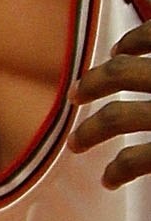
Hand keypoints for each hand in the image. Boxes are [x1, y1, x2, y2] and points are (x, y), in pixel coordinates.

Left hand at [71, 23, 150, 183]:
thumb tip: (147, 59)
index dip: (134, 40)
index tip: (119, 51)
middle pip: (122, 72)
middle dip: (93, 83)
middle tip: (77, 94)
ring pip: (116, 117)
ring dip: (89, 131)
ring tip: (76, 144)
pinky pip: (135, 159)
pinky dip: (117, 170)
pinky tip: (109, 179)